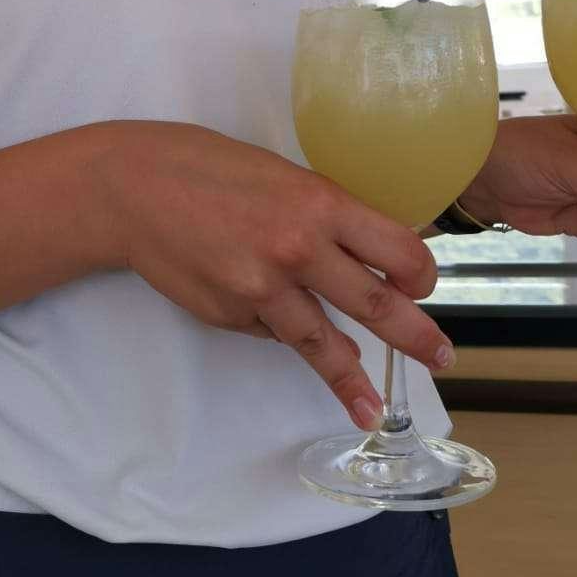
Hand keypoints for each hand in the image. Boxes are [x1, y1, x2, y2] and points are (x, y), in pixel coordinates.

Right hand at [100, 121, 454, 428]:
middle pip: (375, 305)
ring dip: (352, 380)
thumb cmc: (209, 167)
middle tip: (442, 358)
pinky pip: (270, 332)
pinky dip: (279, 328)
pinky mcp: (231, 315)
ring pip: (322, 343)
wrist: (134, 188)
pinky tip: (270, 314)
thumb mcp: (282, 175)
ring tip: (373, 409)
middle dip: (415, 337)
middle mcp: (298, 249)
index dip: (419, 273)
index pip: (396, 249)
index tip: (424, 286)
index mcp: (319, 202)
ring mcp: (262, 289)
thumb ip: (322, 214)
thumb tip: (360, 257)